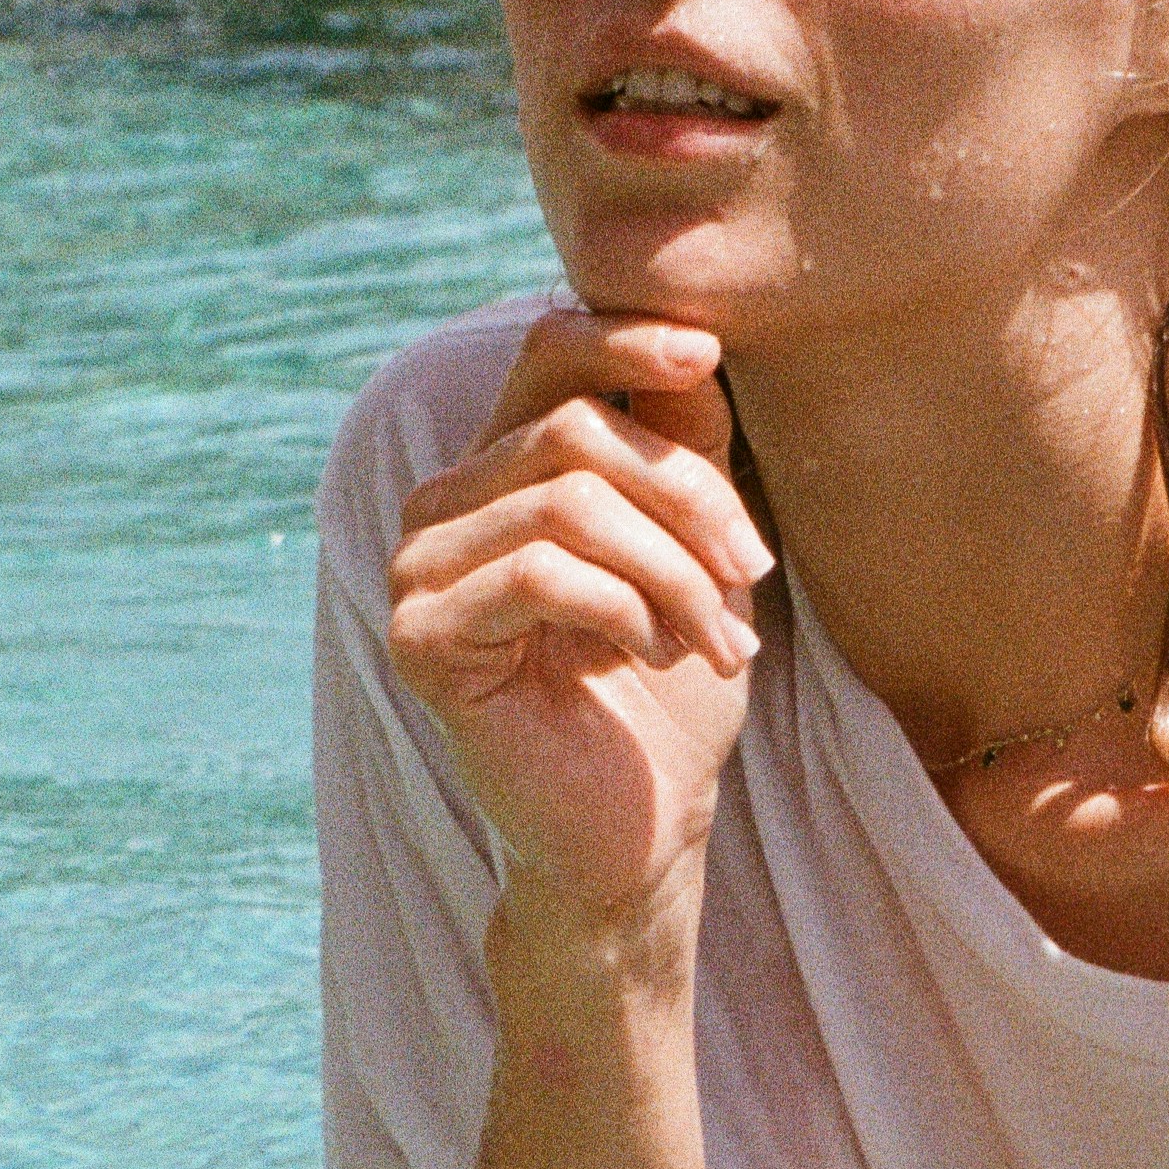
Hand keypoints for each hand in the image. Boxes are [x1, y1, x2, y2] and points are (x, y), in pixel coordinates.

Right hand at [385, 311, 771, 934]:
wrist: (638, 829)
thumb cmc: (668, 694)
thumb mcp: (695, 549)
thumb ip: (682, 448)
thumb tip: (691, 343)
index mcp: (504, 469)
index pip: (547, 356)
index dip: (623, 338)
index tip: (708, 351)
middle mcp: (444, 505)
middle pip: (575, 431)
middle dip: (689, 498)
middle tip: (751, 578)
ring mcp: (418, 569)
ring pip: (566, 502)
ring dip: (671, 570)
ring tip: (716, 640)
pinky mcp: (420, 636)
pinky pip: (540, 574)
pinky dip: (625, 611)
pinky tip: (653, 657)